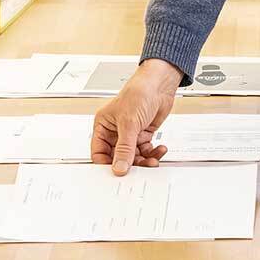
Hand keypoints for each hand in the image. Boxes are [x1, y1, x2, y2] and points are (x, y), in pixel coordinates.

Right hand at [90, 58, 183, 175]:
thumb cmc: (139, 92)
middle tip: (140, 169)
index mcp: (103, 126)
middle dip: (130, 164)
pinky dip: (153, 153)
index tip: (116, 174)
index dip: (106, 165)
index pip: (99, 152)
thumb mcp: (128, 123)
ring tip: (153, 160)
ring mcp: (130, 134)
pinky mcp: (143, 134)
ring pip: (133, 156)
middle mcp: (115, 131)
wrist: (160, 85)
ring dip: (144, 160)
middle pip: (118, 157)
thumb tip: (119, 167)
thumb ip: (124, 149)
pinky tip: (158, 150)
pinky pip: (145, 151)